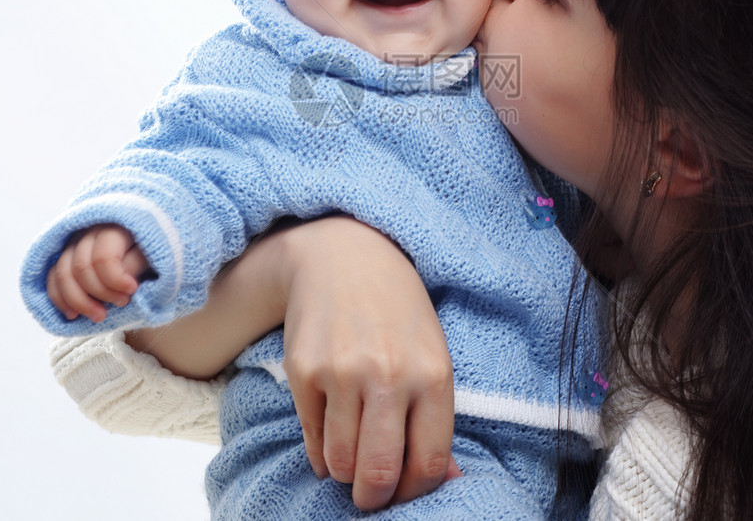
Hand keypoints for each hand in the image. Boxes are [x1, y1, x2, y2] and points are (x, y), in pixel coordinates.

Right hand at [47, 224, 149, 321]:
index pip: (102, 257)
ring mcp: (75, 242)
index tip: (132, 290)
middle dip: (99, 293)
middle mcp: (89, 231)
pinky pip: (53, 277)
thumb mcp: (154, 252)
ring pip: (62, 273)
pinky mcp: (67, 254)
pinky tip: (73, 315)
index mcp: (115, 226)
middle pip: (80, 267)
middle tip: (122, 304)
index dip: (115, 280)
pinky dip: (60, 299)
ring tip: (99, 316)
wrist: (149, 240)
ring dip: (78, 301)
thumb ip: (136, 264)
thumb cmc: (153, 248)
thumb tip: (119, 280)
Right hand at [279, 216, 457, 509]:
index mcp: (431, 372)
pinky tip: (332, 429)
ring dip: (346, 472)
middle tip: (372, 491)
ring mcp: (341, 372)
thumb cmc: (396, 308)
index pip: (429, 463)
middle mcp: (388, 374)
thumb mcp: (431, 351)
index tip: (406, 488)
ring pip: (341, 464)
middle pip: (380, 474)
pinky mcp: (303, 371)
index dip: (416, 491)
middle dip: (375, 497)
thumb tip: (449, 479)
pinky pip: (312, 441)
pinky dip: (322, 451)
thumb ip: (437, 416)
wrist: (342, 256)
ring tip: (353, 451)